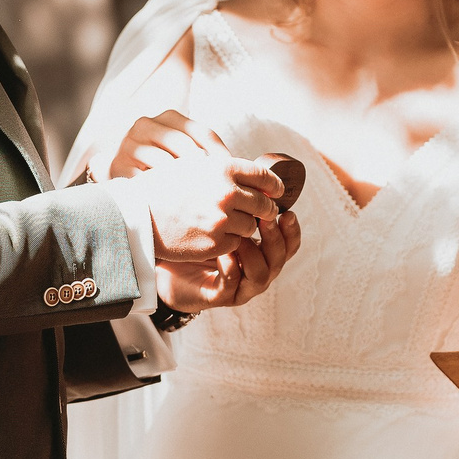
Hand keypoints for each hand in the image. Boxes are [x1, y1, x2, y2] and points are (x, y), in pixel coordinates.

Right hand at [119, 115, 281, 260]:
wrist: (136, 215)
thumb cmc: (162, 188)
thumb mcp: (193, 167)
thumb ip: (223, 170)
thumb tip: (254, 179)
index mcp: (223, 168)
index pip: (264, 176)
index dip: (274, 186)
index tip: (276, 192)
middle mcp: (226, 192)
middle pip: (263, 204)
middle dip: (265, 209)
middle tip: (263, 213)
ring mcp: (222, 219)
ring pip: (251, 226)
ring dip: (244, 227)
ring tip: (228, 225)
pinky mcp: (215, 242)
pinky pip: (236, 243)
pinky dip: (230, 242)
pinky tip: (215, 237)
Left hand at [154, 206, 301, 311]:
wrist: (167, 259)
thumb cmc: (193, 233)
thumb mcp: (217, 210)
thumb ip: (236, 195)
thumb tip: (244, 163)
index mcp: (262, 250)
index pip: (289, 242)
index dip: (292, 229)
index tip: (287, 211)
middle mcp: (257, 269)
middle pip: (280, 257)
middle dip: (276, 237)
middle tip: (267, 219)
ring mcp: (240, 285)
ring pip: (261, 273)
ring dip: (254, 251)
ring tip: (242, 235)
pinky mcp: (221, 295)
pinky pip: (232, 283)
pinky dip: (231, 266)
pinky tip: (223, 251)